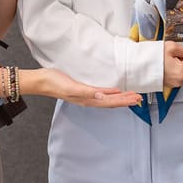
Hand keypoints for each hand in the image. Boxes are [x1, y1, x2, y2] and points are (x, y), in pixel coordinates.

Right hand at [27, 68, 142, 107]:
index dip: (124, 101)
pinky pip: (101, 92)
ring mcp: (86, 95)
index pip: (110, 102)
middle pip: (112, 101)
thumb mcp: (71, 87)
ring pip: (108, 98)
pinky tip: (114, 90)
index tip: (136, 99)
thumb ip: (87, 92)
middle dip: (126, 100)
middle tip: (139, 98)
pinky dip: (110, 92)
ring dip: (120, 97)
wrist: (42, 80)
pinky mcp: (83, 88)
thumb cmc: (55, 83)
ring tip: (131, 96)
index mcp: (88, 99)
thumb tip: (103, 97)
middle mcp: (89, 99)